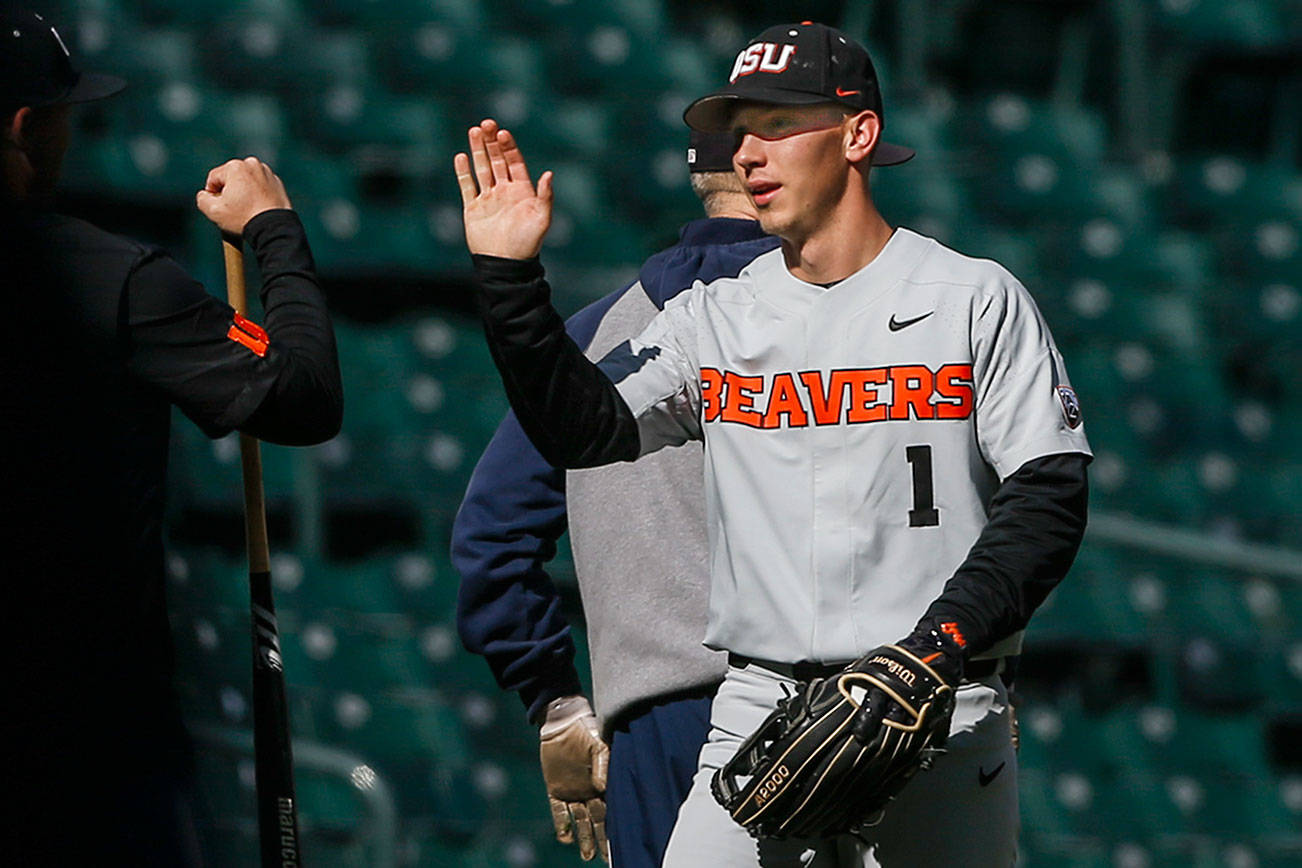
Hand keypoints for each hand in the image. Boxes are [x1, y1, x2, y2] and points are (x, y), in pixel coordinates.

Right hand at [195, 157, 292, 235]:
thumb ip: (202, 199)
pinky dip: (257, 195)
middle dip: (229, 192)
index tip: (220, 207)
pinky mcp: (278, 183)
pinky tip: (257, 208)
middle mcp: (252, 164)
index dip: (212, 194)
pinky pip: (260, 187)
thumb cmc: (243, 218)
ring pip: (246, 182)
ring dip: (243, 193)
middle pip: (231, 178)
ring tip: (246, 209)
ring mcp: (267, 173)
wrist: (273, 228)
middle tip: (234, 209)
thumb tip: (205, 194)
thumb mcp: (213, 211)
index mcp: (235, 166)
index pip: (214, 178)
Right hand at [454, 118, 553, 258]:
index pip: (514, 162)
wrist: (505, 264)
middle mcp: (505, 191)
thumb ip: (545, 196)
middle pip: (497, 160)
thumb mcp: (542, 219)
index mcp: (522, 191)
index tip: (502, 132)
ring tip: (474, 131)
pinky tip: (461, 156)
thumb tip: (549, 174)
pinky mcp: (473, 208)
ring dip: (477, 150)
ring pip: (482, 168)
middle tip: (486, 124)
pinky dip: (463, 172)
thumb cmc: (527, 243)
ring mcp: (488, 198)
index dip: (509, 147)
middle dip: (492, 142)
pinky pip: (467, 186)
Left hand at [539, 695, 608, 861]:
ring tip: (587, 856)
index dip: (616, 825)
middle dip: (603, 839)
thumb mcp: (599, 743)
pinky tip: (565, 839)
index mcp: (604, 782)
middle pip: (598, 820)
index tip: (623, 843)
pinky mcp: (555, 788)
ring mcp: (573, 791)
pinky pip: (558, 810)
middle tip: (607, 859)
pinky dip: (562, 823)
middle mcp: (590, 790)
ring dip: (583, 837)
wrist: (563, 720)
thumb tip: (603, 788)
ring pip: (580, 820)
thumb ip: (602, 764)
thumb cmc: (587, 728)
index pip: (611, 808)